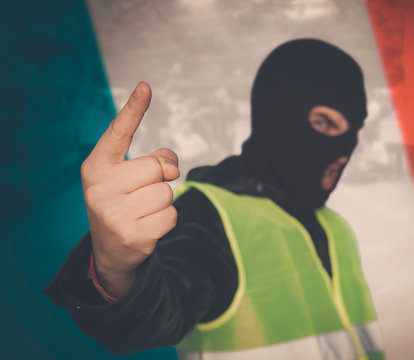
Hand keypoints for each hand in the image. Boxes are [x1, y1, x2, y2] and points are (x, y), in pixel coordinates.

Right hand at [81, 82, 179, 296]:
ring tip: (142, 211)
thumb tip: (172, 170)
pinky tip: (147, 226)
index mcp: (96, 166)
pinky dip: (167, 220)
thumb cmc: (124, 201)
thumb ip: (153, 162)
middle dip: (159, 179)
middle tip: (143, 192)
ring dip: (163, 201)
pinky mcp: (132, 235)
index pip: (117, 133)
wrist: (111, 248)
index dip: (133, 109)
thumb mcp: (129, 177)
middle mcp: (99, 188)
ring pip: (166, 192)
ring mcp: (113, 213)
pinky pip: (172, 215)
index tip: (145, 86)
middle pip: (155, 168)